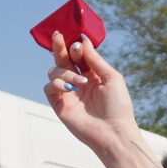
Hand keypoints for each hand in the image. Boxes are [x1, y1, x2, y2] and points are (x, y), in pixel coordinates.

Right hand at [44, 33, 137, 153]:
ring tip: (82, 83)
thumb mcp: (111, 77)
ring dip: (66, 72)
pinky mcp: (60, 105)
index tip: (78, 44)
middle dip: (59, 47)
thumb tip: (82, 40)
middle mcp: (78, 82)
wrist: (113, 132)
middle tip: (58, 36)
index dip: (75, 47)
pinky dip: (57, 84)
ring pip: (54, 72)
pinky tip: (70, 89)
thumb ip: (94, 59)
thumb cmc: (117, 106)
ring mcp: (68, 93)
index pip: (77, 56)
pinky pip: (49, 88)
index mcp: (91, 75)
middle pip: (62, 60)